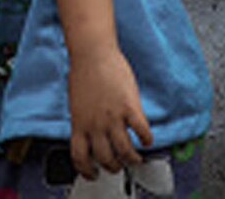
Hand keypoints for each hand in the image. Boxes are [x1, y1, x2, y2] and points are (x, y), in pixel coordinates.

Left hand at [67, 45, 152, 178]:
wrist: (92, 51)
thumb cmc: (83, 70)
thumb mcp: (77, 102)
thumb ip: (84, 119)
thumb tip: (90, 132)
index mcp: (79, 123)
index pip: (80, 157)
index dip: (86, 170)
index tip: (93, 174)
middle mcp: (95, 124)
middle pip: (106, 159)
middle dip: (114, 167)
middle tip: (119, 164)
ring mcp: (113, 117)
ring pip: (126, 152)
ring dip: (132, 159)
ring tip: (135, 158)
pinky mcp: (129, 108)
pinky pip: (142, 133)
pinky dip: (147, 140)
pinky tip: (147, 139)